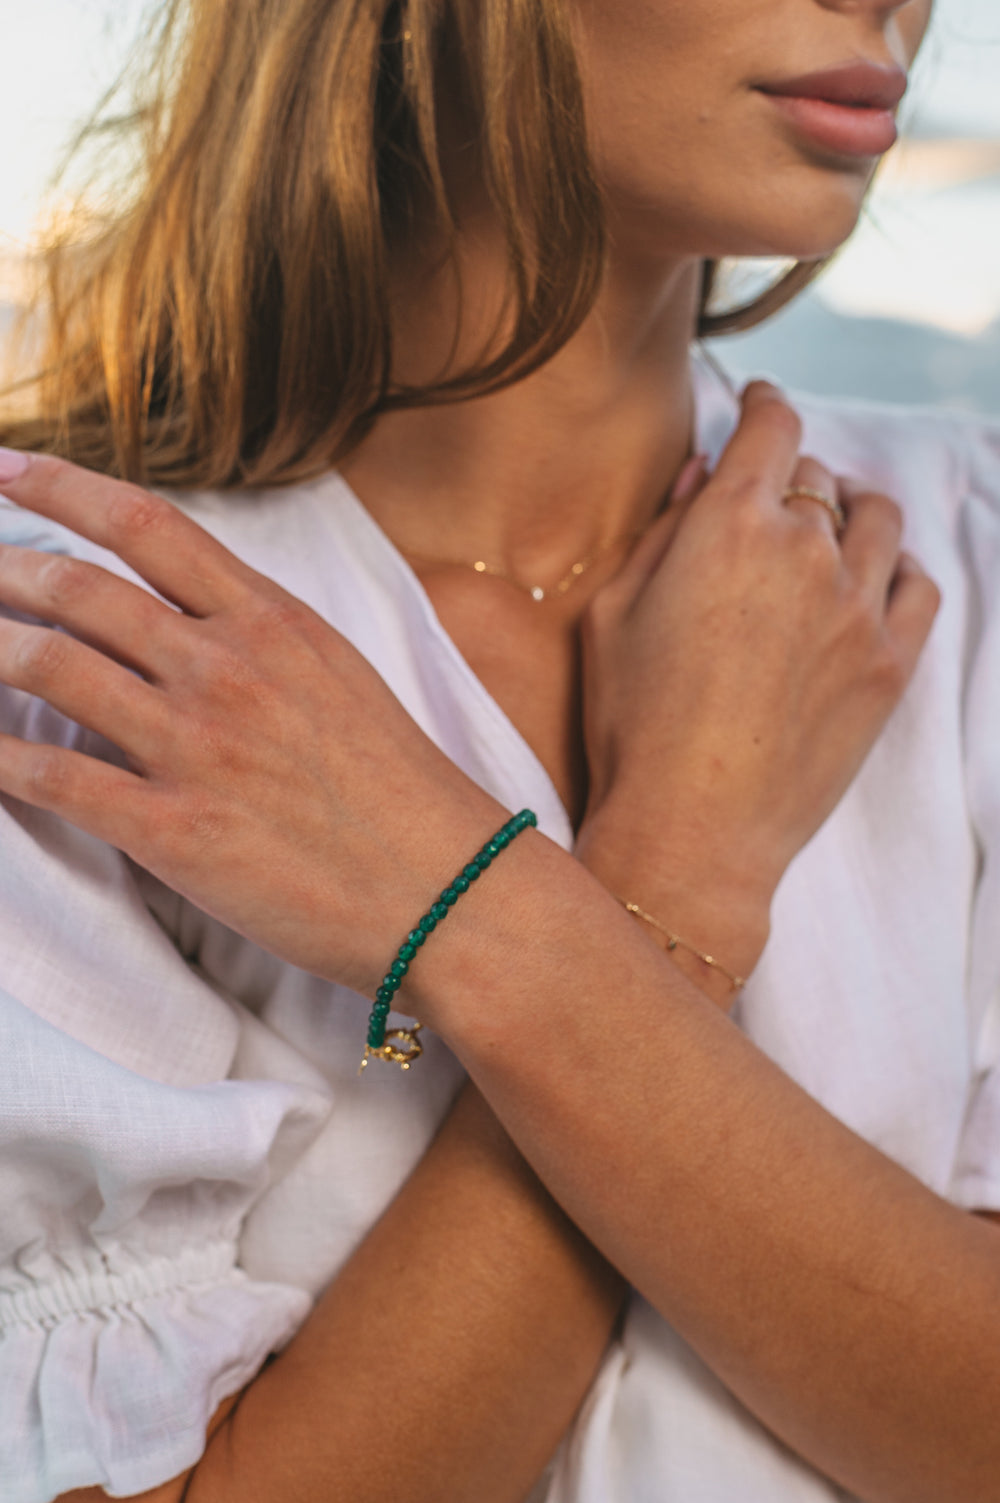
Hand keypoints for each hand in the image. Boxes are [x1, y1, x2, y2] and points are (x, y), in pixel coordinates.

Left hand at [0, 454, 499, 992]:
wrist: (447, 890)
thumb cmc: (401, 790)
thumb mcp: (340, 675)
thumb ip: (260, 635)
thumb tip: (183, 615)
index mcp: (273, 621)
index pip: (147, 524)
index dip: (60, 487)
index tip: (3, 471)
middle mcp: (227, 668)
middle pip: (79, 587)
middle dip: (0, 571)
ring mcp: (198, 746)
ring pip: (50, 666)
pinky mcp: (176, 829)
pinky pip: (53, 775)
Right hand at [575, 383, 940, 966]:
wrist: (691, 830)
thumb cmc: (631, 724)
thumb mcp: (612, 613)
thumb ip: (663, 530)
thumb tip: (706, 473)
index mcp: (730, 525)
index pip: (771, 428)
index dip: (766, 405)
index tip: (762, 405)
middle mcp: (806, 552)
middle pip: (817, 476)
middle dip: (791, 478)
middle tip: (771, 500)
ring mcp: (857, 608)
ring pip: (878, 520)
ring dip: (850, 511)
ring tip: (830, 530)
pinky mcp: (889, 664)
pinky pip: (920, 585)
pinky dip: (896, 569)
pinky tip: (869, 584)